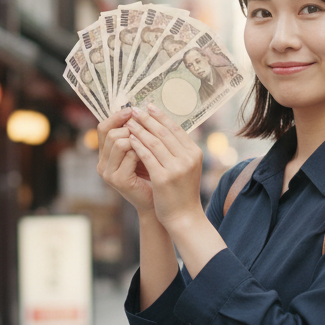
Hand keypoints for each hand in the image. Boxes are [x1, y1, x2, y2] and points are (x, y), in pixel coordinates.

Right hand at [96, 109, 153, 213]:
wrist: (159, 202)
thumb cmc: (153, 174)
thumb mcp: (143, 150)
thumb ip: (137, 134)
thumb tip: (141, 109)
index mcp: (105, 154)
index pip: (103, 128)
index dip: (116, 117)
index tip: (132, 110)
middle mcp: (102, 163)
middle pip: (112, 133)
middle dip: (132, 129)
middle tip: (148, 132)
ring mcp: (108, 173)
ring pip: (119, 141)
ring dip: (138, 139)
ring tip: (151, 145)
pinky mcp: (118, 179)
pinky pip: (130, 154)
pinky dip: (143, 151)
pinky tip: (153, 157)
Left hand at [125, 104, 205, 229]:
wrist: (184, 217)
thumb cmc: (182, 192)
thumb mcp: (187, 167)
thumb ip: (179, 149)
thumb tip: (164, 128)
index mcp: (195, 153)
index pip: (176, 129)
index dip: (160, 116)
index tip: (148, 107)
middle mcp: (188, 158)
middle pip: (165, 132)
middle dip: (148, 119)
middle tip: (135, 110)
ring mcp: (177, 168)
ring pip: (155, 142)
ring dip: (140, 130)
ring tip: (129, 122)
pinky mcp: (164, 178)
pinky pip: (147, 156)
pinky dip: (138, 145)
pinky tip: (130, 139)